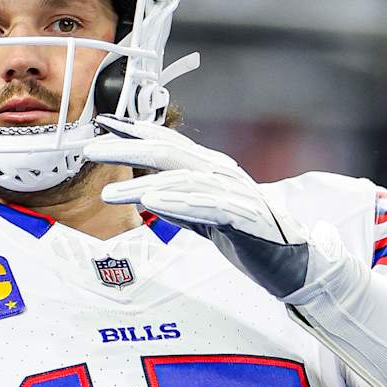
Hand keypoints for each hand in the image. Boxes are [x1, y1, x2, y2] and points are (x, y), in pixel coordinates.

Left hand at [87, 116, 325, 300]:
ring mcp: (234, 193)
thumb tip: (150, 196)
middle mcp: (221, 174)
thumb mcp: (206, 217)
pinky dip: (178, 203)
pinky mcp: (244, 217)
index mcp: (211, 170)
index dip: (134, 131)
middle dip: (126, 148)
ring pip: (182, 180)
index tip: (102, 124)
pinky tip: (152, 204)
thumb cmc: (252, 238)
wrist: (297, 262)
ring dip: (142, 184)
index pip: (167, 144)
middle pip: (168, 153)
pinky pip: (207, 206)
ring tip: (109, 193)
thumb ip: (182, 204)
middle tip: (89, 149)